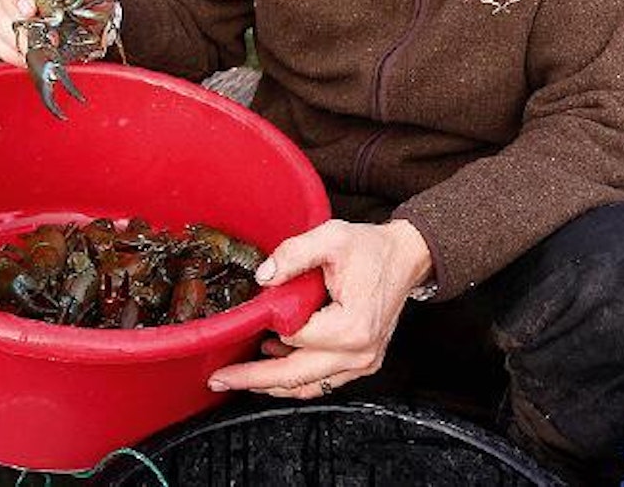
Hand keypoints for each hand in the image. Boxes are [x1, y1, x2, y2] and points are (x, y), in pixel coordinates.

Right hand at [0, 0, 113, 65]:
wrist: (93, 16)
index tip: (30, 11)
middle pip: (6, 0)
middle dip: (26, 24)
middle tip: (47, 37)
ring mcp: (7, 4)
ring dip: (21, 39)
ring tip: (43, 48)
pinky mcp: (3, 27)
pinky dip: (11, 52)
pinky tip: (29, 56)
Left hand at [207, 218, 432, 398]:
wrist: (405, 257)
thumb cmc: (371, 248)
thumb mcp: (330, 237)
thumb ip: (293, 254)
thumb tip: (263, 276)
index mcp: (352, 326)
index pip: (295, 337)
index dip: (271, 324)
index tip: (251, 316)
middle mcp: (360, 353)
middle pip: (296, 376)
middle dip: (253, 379)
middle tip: (218, 379)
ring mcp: (362, 363)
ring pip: (307, 386)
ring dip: (271, 383)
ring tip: (237, 376)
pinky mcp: (361, 363)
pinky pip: (322, 380)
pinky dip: (294, 377)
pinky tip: (272, 361)